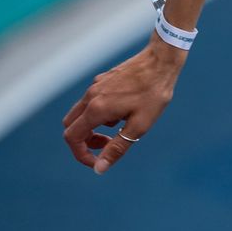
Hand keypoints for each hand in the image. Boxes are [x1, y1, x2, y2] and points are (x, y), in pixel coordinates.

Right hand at [62, 39, 182, 173]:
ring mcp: (95, 87)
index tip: (98, 162)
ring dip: (92, 128)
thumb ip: (117, 148)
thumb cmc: (153, 94)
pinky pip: (91, 102)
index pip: (72, 138)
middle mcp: (90, 97)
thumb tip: (99, 169)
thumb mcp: (139, 126)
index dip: (81, 155)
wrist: (160, 62)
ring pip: (80, 113)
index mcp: (96, 109)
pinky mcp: (102, 81)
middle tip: (107, 145)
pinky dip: (99, 115)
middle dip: (84, 142)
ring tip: (119, 129)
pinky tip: (123, 113)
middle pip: (71, 126)